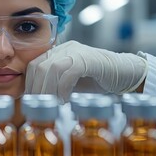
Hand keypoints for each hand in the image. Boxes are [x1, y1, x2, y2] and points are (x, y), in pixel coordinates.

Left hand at [24, 40, 147, 102]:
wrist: (125, 74)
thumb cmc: (97, 81)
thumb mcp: (71, 83)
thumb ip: (55, 86)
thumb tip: (36, 102)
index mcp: (58, 53)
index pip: (34, 65)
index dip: (30, 84)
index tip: (31, 101)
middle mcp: (65, 49)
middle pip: (39, 66)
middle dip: (37, 89)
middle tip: (40, 106)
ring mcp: (77, 52)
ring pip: (51, 68)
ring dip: (49, 90)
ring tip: (54, 104)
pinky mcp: (89, 59)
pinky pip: (69, 72)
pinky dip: (64, 88)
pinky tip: (66, 100)